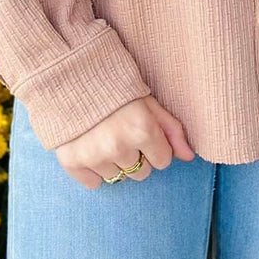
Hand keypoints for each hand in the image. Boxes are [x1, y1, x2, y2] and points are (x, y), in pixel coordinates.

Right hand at [54, 94, 195, 189]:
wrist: (69, 75)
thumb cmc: (114, 86)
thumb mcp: (147, 100)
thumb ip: (170, 128)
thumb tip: (189, 157)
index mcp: (141, 129)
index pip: (163, 160)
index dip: (155, 146)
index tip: (143, 131)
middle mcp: (119, 147)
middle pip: (141, 173)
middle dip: (136, 155)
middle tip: (121, 131)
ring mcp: (94, 156)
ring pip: (118, 177)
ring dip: (114, 161)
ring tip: (103, 135)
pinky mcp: (72, 162)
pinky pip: (93, 183)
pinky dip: (92, 170)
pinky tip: (89, 146)